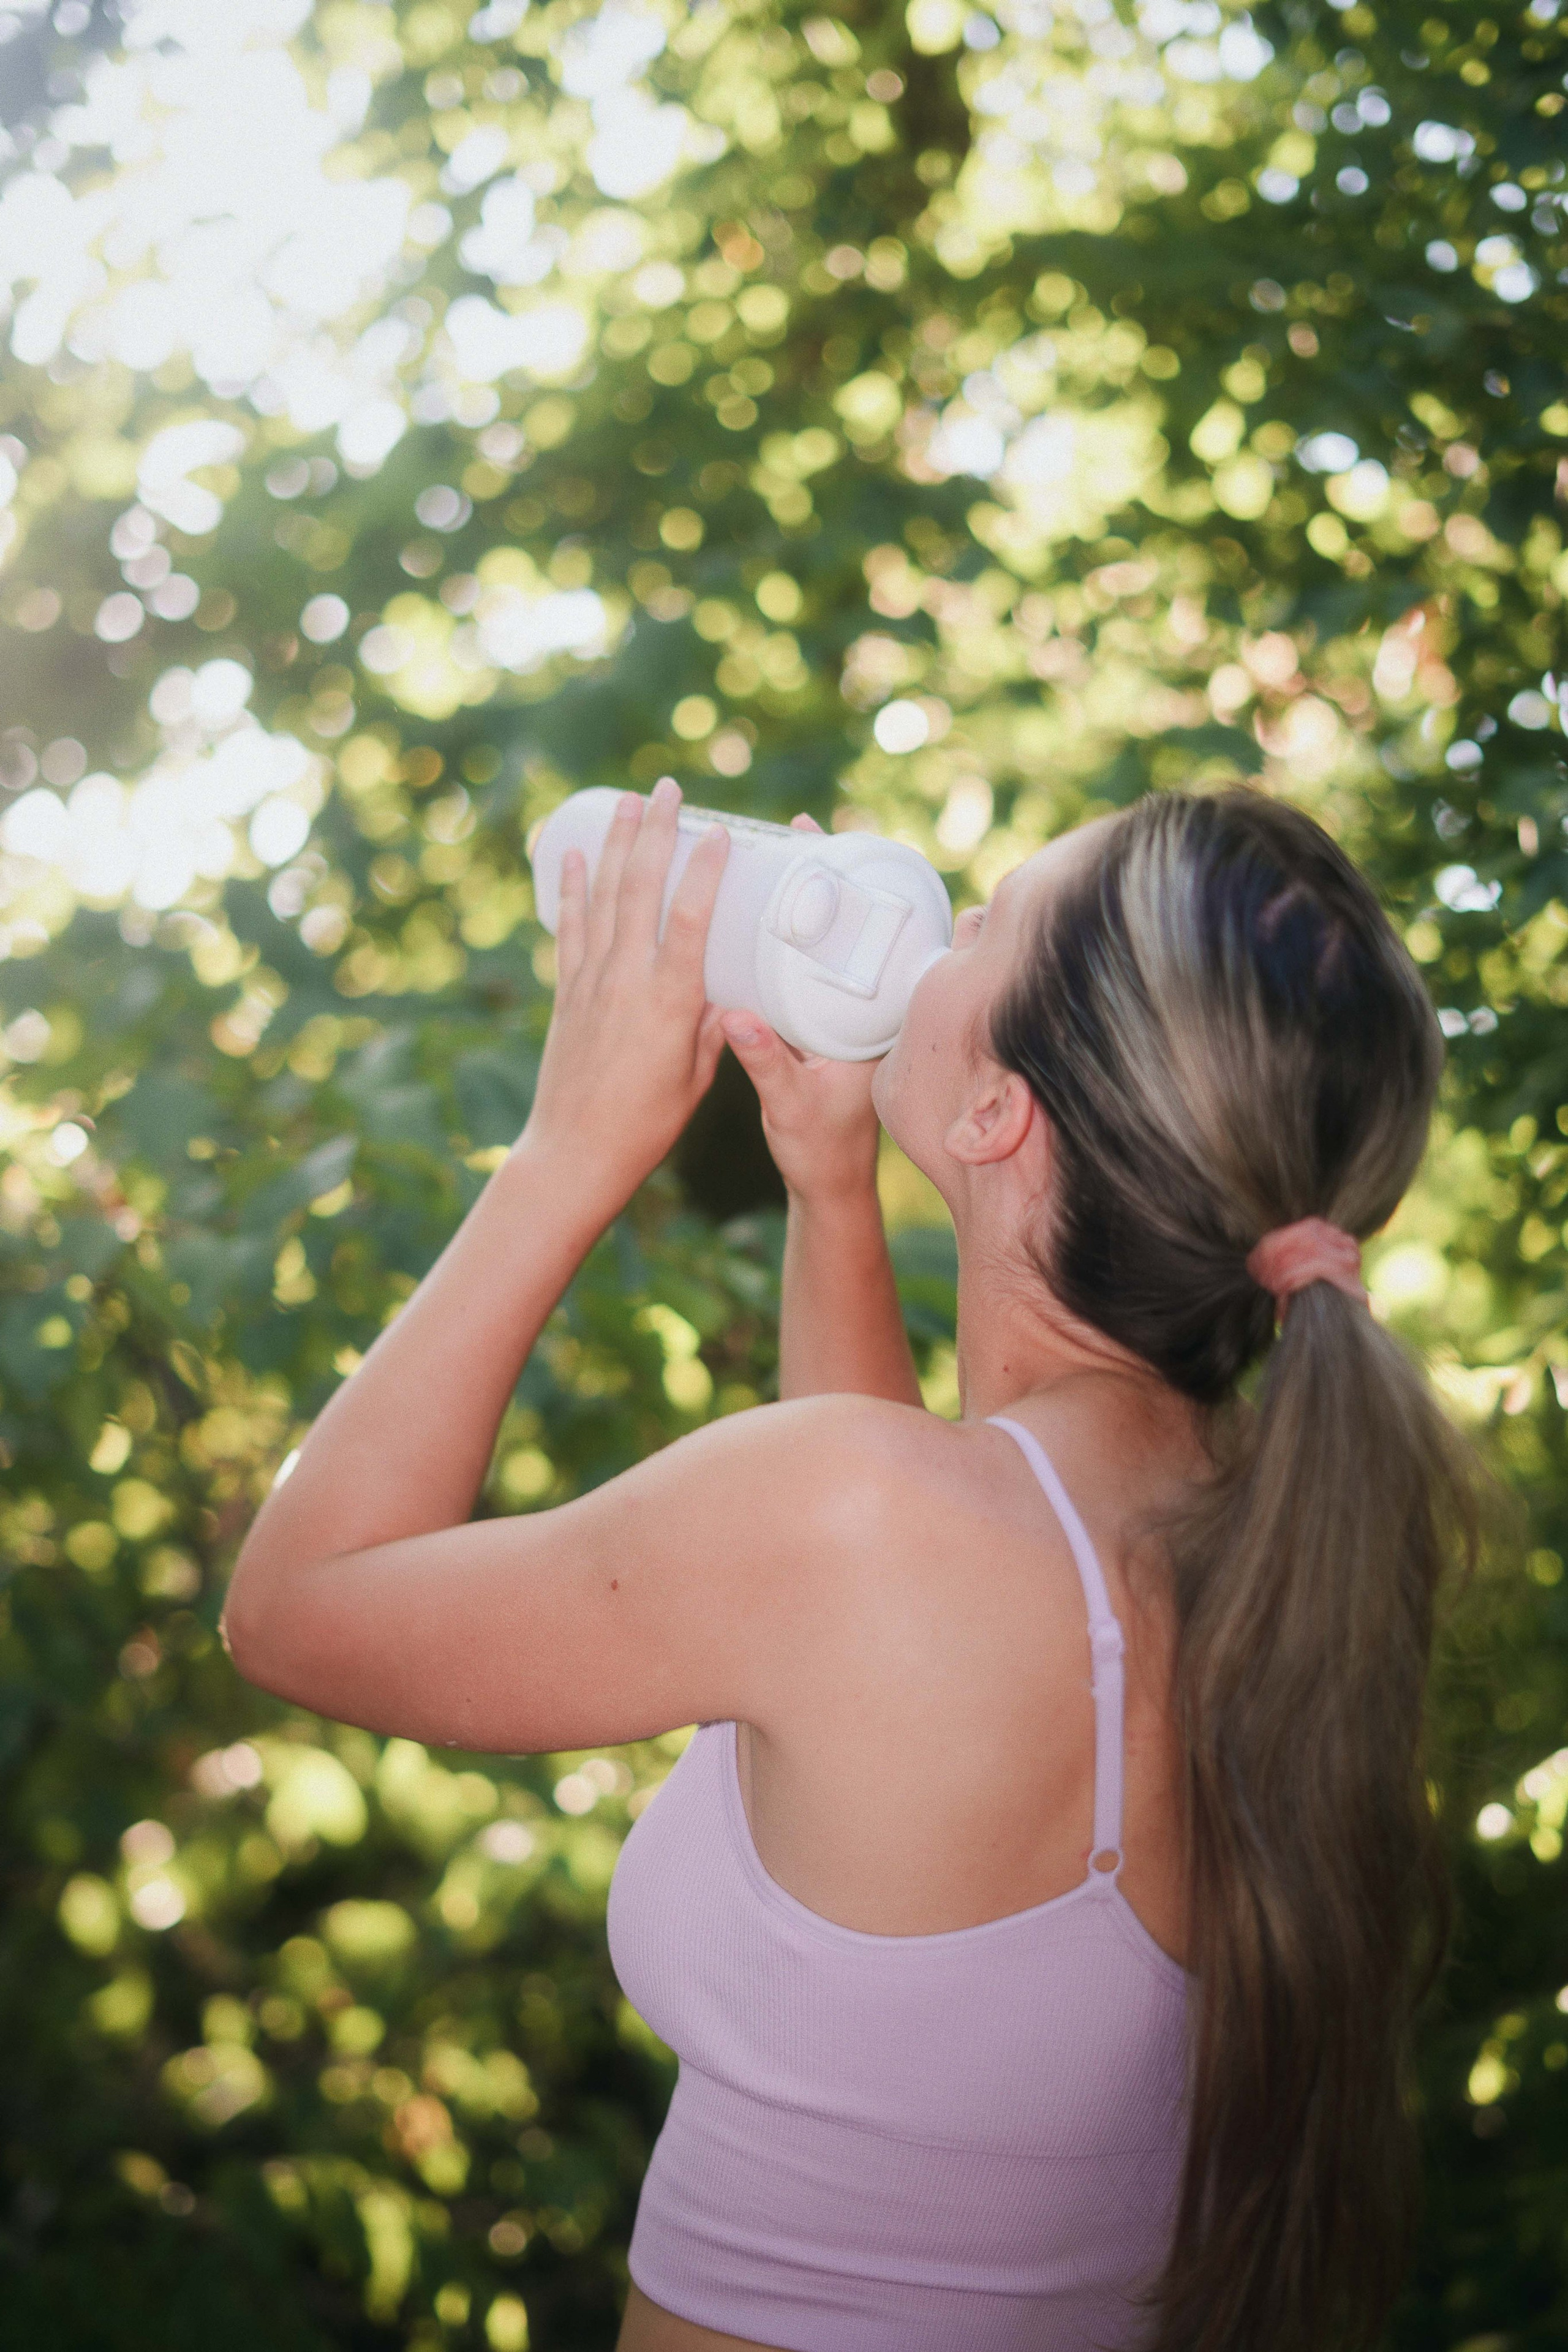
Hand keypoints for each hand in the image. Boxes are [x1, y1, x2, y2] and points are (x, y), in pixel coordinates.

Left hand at [520, 778, 728, 1222]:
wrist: (575, 1153)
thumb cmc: (647, 1124)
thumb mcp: (697, 1076)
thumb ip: (712, 1026)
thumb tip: (728, 988)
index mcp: (670, 1000)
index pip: (692, 917)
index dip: (707, 869)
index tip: (721, 831)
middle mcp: (626, 979)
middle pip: (640, 887)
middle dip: (654, 831)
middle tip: (668, 789)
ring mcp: (590, 981)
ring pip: (602, 895)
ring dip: (612, 843)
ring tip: (625, 801)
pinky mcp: (565, 993)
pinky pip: (568, 927)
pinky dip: (570, 888)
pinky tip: (571, 855)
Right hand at [720, 814, 881, 1206]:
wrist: (828, 1184)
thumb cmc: (818, 1150)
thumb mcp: (790, 1104)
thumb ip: (766, 1062)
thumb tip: (734, 1016)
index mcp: (874, 1021)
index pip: (878, 933)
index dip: (859, 884)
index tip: (832, 842)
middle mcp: (866, 1009)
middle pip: (854, 924)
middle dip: (827, 875)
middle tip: (794, 829)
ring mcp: (845, 1014)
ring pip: (830, 942)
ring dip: (806, 899)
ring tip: (773, 852)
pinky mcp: (822, 1024)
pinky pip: (810, 965)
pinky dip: (790, 935)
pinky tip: (757, 909)